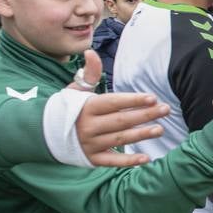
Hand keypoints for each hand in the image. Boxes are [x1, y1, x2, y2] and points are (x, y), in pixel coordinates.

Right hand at [73, 49, 167, 165]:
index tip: (152, 97)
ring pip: (120, 139)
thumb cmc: (69, 107)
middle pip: (121, 120)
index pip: (113, 102)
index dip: (133, 100)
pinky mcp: (92, 159)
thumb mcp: (76, 89)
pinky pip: (112, 161)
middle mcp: (88, 126)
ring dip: (141, 135)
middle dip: (145, 115)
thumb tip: (90, 51)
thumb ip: (90, 73)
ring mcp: (90, 144)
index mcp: (87, 107)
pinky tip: (146, 158)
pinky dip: (129, 161)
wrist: (47, 133)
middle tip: (165, 109)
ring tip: (160, 129)